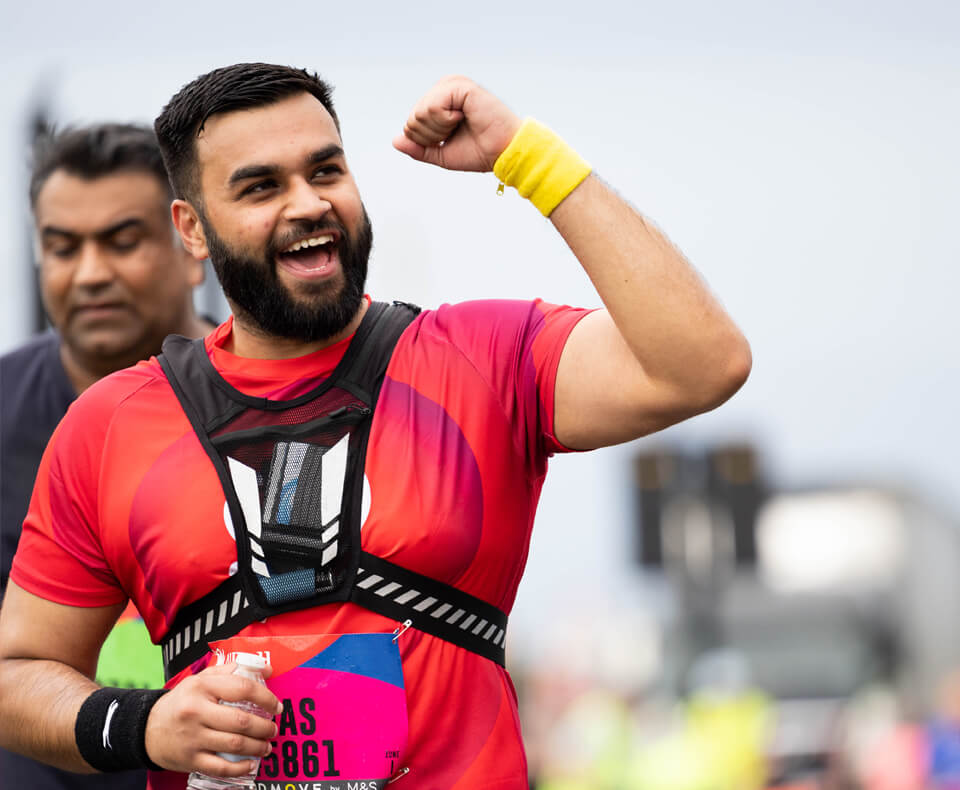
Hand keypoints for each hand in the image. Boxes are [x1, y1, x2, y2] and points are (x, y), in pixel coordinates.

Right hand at [143, 662, 281, 776]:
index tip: (276, 705)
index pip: (242, 688)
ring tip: (266, 745)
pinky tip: (251, 763)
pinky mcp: (190, 760)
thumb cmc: (181, 702)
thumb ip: (230, 671)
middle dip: (264, 727)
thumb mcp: (200, 679)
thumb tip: (264, 669)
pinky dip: (240, 768)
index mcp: (202, 687)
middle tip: (273, 728)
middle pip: (241, 721)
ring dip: (257, 746)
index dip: (266, 697)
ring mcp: (193, 738)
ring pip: (235, 744)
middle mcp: (196, 712)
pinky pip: (220, 767)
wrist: (147, 728)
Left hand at [393, 75, 521, 171]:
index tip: (450, 139)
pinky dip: (445, 120)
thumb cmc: (478, 152)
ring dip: (439, 129)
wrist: (503, 152)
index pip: (411, 124)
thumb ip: (418, 148)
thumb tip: (395, 141)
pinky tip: (463, 117)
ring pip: (420, 113)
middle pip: (413, 119)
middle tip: (456, 132)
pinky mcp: (459, 85)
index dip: (426, 141)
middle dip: (431, 136)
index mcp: (439, 101)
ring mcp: (451, 85)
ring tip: (461, 124)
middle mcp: (443, 89)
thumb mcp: (441, 154)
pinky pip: (432, 106)